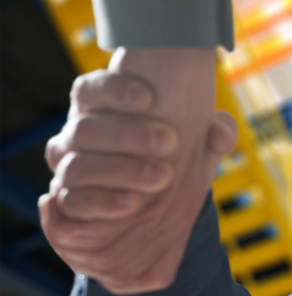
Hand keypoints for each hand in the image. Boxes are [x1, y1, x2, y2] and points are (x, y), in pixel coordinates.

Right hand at [40, 48, 236, 293]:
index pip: (91, 89)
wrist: (154, 206)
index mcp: (101, 109)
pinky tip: (132, 202)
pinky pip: (72, 202)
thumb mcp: (195, 147)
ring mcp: (68, 168)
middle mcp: (77, 135)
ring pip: (76, 166)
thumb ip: (211, 135)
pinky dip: (100, 202)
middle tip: (170, 142)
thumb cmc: (171, 158)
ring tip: (162, 176)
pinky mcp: (66, 201)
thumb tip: (221, 134)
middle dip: (127, 135)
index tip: (150, 97)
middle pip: (85, 128)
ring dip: (119, 171)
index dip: (114, 90)